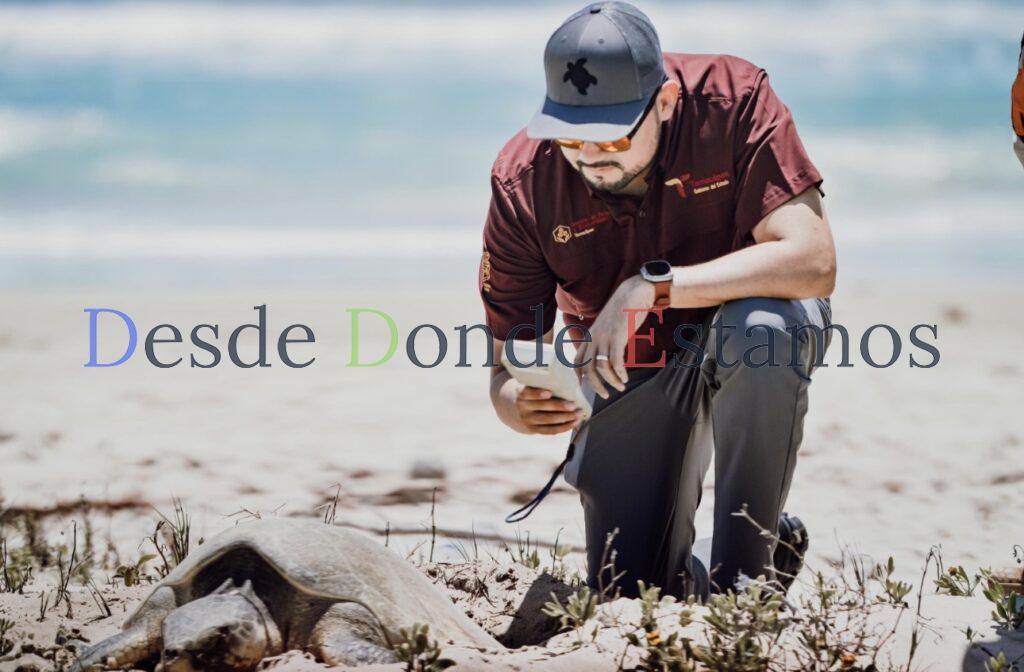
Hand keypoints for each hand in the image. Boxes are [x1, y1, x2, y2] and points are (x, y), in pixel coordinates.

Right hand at [514, 386, 584, 434]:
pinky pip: (550, 430)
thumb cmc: (534, 392)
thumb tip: (569, 376)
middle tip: (573, 405)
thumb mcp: (533, 385)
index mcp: (521, 393)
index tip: (549, 392)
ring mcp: (528, 420)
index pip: (527, 393)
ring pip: (548, 420)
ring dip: (565, 418)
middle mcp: (522, 407)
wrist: (520, 410)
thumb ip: (544, 381)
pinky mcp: (534, 430)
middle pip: (541, 407)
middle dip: (559, 406)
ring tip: (578, 414)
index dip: (538, 394)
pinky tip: (574, 423)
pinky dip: (564, 427)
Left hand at [574, 275, 653, 398]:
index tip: (584, 387)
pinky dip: (620, 373)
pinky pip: (616, 361)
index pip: (577, 360)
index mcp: (590, 336)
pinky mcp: (618, 336)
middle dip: (595, 385)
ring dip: (611, 381)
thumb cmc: (623, 311)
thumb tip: (606, 355)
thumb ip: (604, 339)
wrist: (634, 293)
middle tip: (605, 395)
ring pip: (601, 367)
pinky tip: (625, 378)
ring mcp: (605, 337)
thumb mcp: (608, 326)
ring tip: (620, 386)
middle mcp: (594, 338)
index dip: (578, 376)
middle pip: (587, 368)